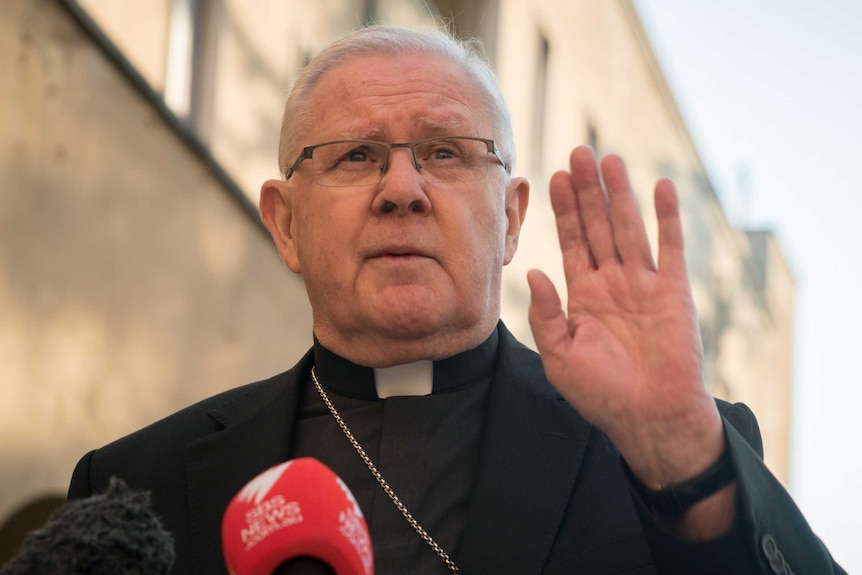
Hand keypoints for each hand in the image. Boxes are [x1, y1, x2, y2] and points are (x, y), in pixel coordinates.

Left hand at [527, 146, 723, 490]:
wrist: (649, 417)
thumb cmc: (601, 393)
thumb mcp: (559, 355)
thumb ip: (545, 313)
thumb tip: (534, 271)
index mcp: (583, 295)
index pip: (571, 242)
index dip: (563, 210)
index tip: (553, 177)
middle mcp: (612, 282)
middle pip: (597, 225)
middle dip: (587, 190)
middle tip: (577, 152)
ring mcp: (643, 284)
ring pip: (628, 228)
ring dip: (619, 193)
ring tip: (608, 159)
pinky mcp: (673, 291)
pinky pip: (669, 247)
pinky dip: (666, 217)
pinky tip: (659, 186)